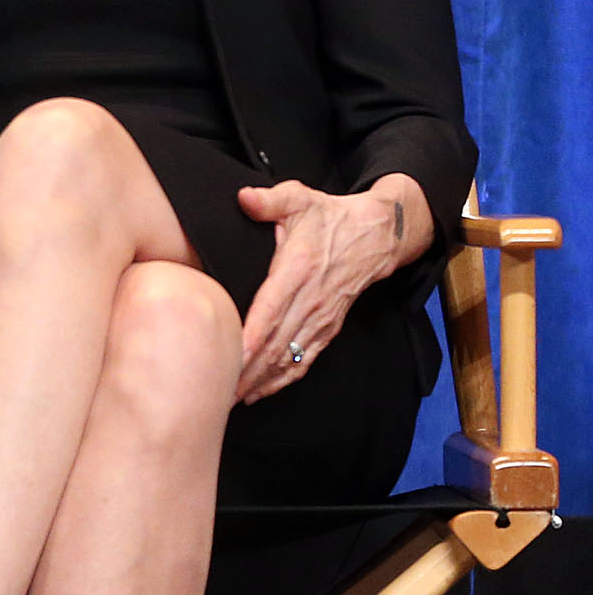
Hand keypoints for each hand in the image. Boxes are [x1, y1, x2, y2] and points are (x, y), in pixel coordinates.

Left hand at [234, 174, 428, 402]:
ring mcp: (321, 317)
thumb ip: (270, 200)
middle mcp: (310, 300)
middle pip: (275, 343)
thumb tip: (245, 198)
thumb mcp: (300, 199)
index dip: (249, 337)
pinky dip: (284, 377)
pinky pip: (305, 358)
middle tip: (217, 390)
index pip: (269, 311)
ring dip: (263, 379)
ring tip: (233, 397)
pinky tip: (263, 389)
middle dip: (247, 369)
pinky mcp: (329, 326)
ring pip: (289, 357)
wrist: (377, 235)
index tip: (229, 358)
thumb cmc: (330, 217)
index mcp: (297, 271)